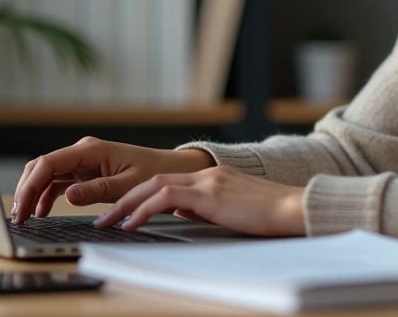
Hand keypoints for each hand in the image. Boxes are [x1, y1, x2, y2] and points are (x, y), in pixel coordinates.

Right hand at [11, 137, 213, 223]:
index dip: (29, 186)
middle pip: (41, 167)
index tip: (21, 209)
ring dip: (33, 193)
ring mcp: (82, 161)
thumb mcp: (126, 186)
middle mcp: (82, 152)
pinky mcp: (86, 170)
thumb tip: (68, 195)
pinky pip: (58, 180)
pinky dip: (47, 195)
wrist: (171, 169)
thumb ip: (96, 190)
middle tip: (17, 217)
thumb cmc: (153, 174)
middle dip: (25, 190)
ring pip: (46, 173)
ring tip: (25, 218)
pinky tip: (42, 212)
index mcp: (90, 150)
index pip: (48, 164)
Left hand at [94, 165, 305, 237]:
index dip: (140, 195)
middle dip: (124, 198)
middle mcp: (206, 174)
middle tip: (103, 216)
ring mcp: (207, 180)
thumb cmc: (269, 215)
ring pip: (154, 185)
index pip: (166, 181)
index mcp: (212, 177)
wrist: (293, 208)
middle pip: (153, 180)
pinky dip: (144, 209)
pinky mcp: (210, 193)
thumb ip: (203, 207)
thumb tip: (178, 211)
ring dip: (126, 204)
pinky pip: (166, 197)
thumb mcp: (230, 210)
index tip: (122, 211)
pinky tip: (132, 223)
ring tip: (108, 221)